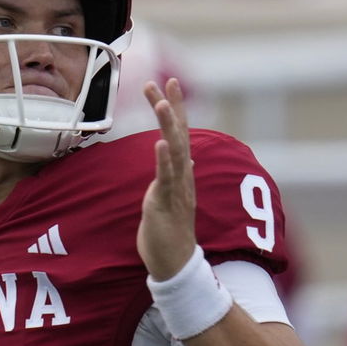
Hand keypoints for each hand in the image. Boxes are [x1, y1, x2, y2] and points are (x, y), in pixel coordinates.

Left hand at [138, 78, 196, 279]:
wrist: (174, 264)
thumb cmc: (169, 232)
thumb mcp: (170, 197)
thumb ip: (175, 176)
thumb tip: (185, 159)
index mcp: (181, 174)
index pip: (179, 134)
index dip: (175, 109)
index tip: (168, 84)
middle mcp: (182, 177)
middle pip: (179, 135)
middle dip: (172, 108)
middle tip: (165, 81)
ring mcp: (176, 189)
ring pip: (175, 152)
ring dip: (169, 127)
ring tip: (162, 104)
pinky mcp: (166, 204)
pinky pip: (166, 179)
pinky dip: (164, 160)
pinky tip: (161, 143)